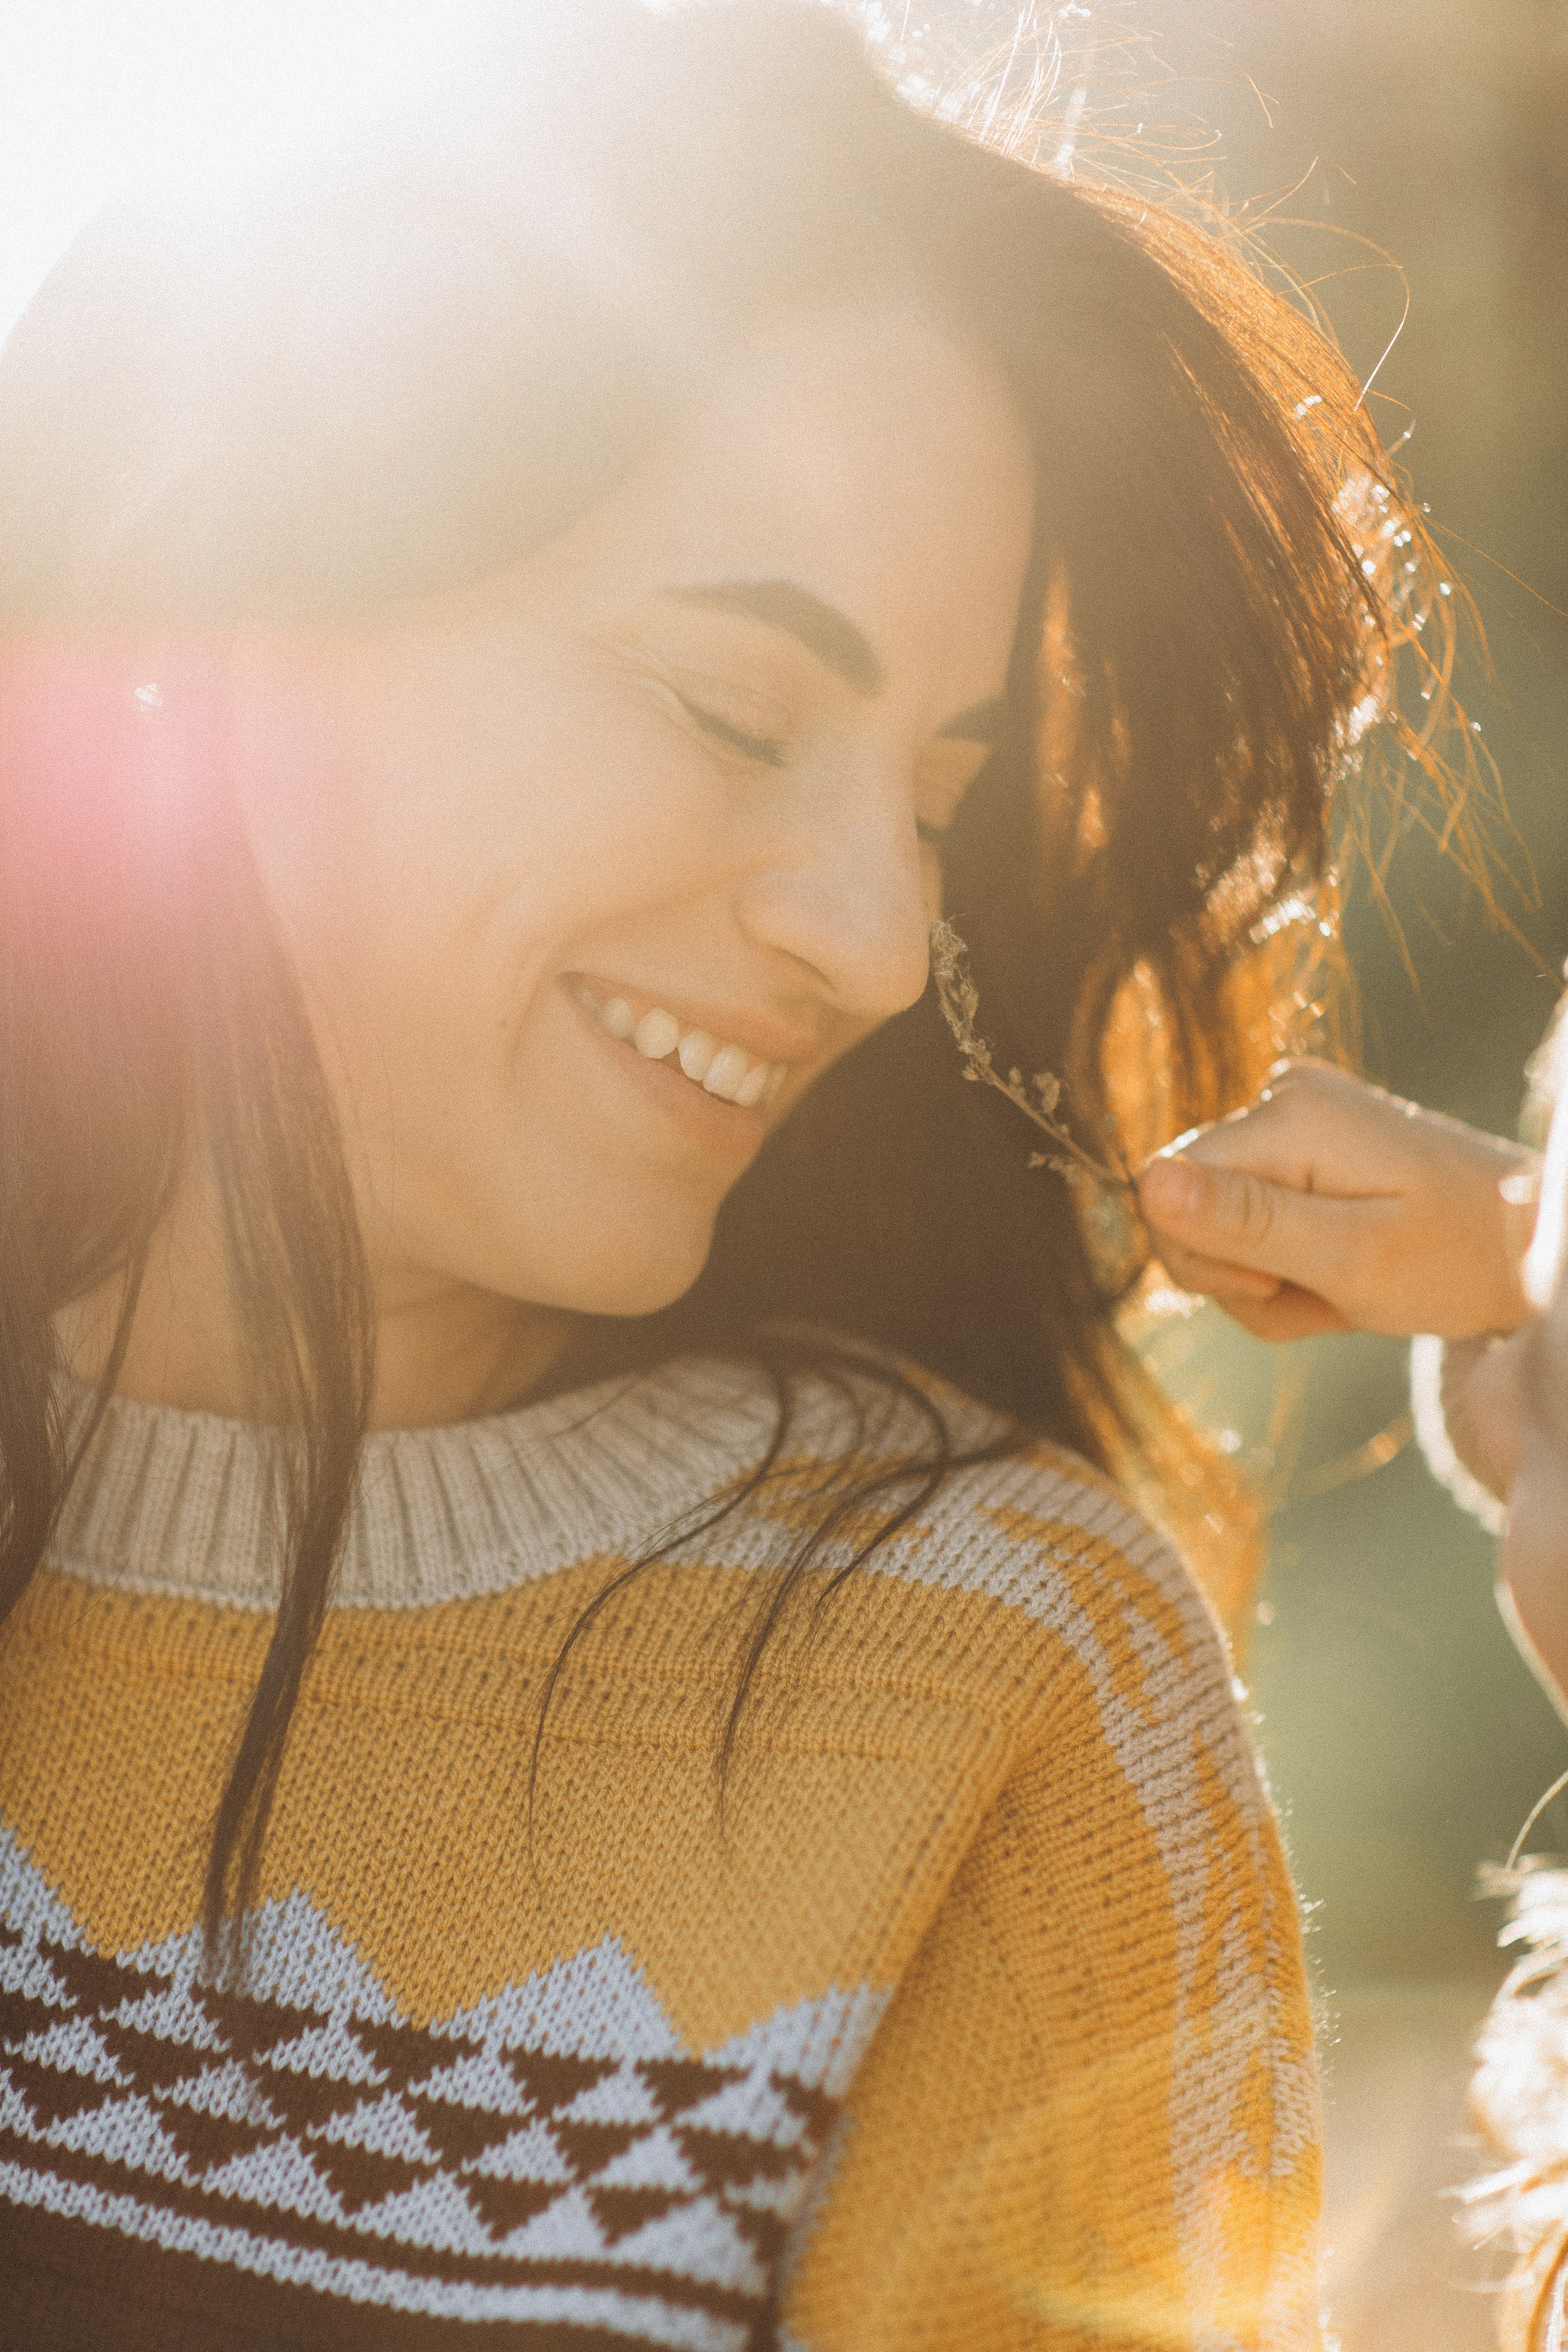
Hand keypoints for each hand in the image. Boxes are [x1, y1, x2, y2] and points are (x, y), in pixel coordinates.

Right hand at [1135, 1058, 1537, 1341]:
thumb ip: (1245, 1221)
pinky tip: (1341, 1273)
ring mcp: (1298, 1111)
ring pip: (1217, 1221)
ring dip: (1268, 1280)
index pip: (1164, 1188)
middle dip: (1240, 1276)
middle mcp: (1285, 1094)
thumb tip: (1145, 1183)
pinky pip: (1253, 1212)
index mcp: (1291, 1114)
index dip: (1206, 1259)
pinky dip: (1287, 1262)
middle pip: (1187, 1206)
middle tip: (1322, 1297)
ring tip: (1341, 1292)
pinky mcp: (1308, 1138)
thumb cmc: (1457, 1260)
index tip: (1281, 1284)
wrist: (1533, 1247)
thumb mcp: (1350, 1257)